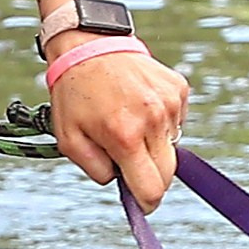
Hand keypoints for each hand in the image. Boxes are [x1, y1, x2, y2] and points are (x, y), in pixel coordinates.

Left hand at [45, 43, 187, 208]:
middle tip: (128, 162)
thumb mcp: (69, 140)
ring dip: (153, 146)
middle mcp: (153, 120)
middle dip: (150, 176)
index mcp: (125, 136)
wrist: (89, 46)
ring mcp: (170, 102)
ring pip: (171, 147)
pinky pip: (176, 122)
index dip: (146, 201)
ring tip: (128, 123)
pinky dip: (160, 122)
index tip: (141, 202)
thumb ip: (97, 170)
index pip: (151, 188)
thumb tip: (123, 185)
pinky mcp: (178, 88)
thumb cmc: (75, 95)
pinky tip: (139, 106)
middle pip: (168, 173)